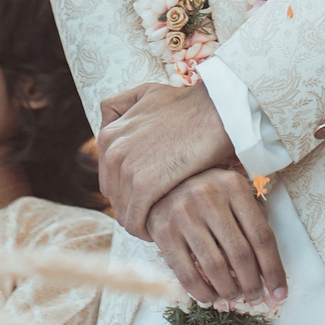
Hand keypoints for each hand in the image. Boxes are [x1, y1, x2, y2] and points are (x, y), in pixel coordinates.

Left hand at [96, 81, 234, 237]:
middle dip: (133, 206)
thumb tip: (108, 121)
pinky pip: (135, 220)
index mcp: (109, 134)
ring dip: (141, 221)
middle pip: (115, 196)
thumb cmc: (188, 104)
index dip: (127, 190)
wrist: (216, 110)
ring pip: (124, 211)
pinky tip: (160, 231)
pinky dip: (145, 230)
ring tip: (161, 223)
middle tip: (156, 213)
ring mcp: (126, 168)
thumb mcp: (144, 93)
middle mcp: (111, 151)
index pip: (108, 178)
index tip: (148, 197)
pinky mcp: (144, 185)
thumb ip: (120, 106)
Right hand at [145, 168, 285, 307]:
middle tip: (256, 298)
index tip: (280, 292)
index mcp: (234, 185)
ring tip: (234, 296)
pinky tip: (211, 296)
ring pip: (215, 267)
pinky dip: (203, 292)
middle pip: (240, 254)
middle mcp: (208, 196)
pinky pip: (187, 273)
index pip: (261, 236)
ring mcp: (184, 213)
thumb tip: (270, 271)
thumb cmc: (208, 193)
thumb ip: (253, 221)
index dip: (273, 269)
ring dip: (229, 290)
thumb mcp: (233, 194)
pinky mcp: (163, 231)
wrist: (161, 184)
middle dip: (252, 284)